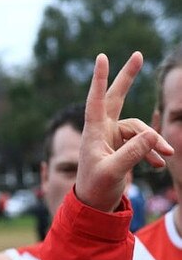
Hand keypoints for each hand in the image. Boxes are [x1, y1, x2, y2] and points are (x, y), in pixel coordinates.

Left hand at [75, 52, 173, 211]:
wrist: (95, 205)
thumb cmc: (97, 188)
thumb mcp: (114, 172)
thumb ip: (133, 154)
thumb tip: (152, 134)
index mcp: (94, 133)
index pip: (96, 100)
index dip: (100, 79)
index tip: (101, 57)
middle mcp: (102, 131)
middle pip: (116, 99)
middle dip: (127, 78)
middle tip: (138, 55)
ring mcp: (112, 138)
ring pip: (138, 130)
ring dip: (153, 142)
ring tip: (166, 157)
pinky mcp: (122, 147)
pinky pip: (142, 142)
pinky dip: (151, 152)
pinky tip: (159, 164)